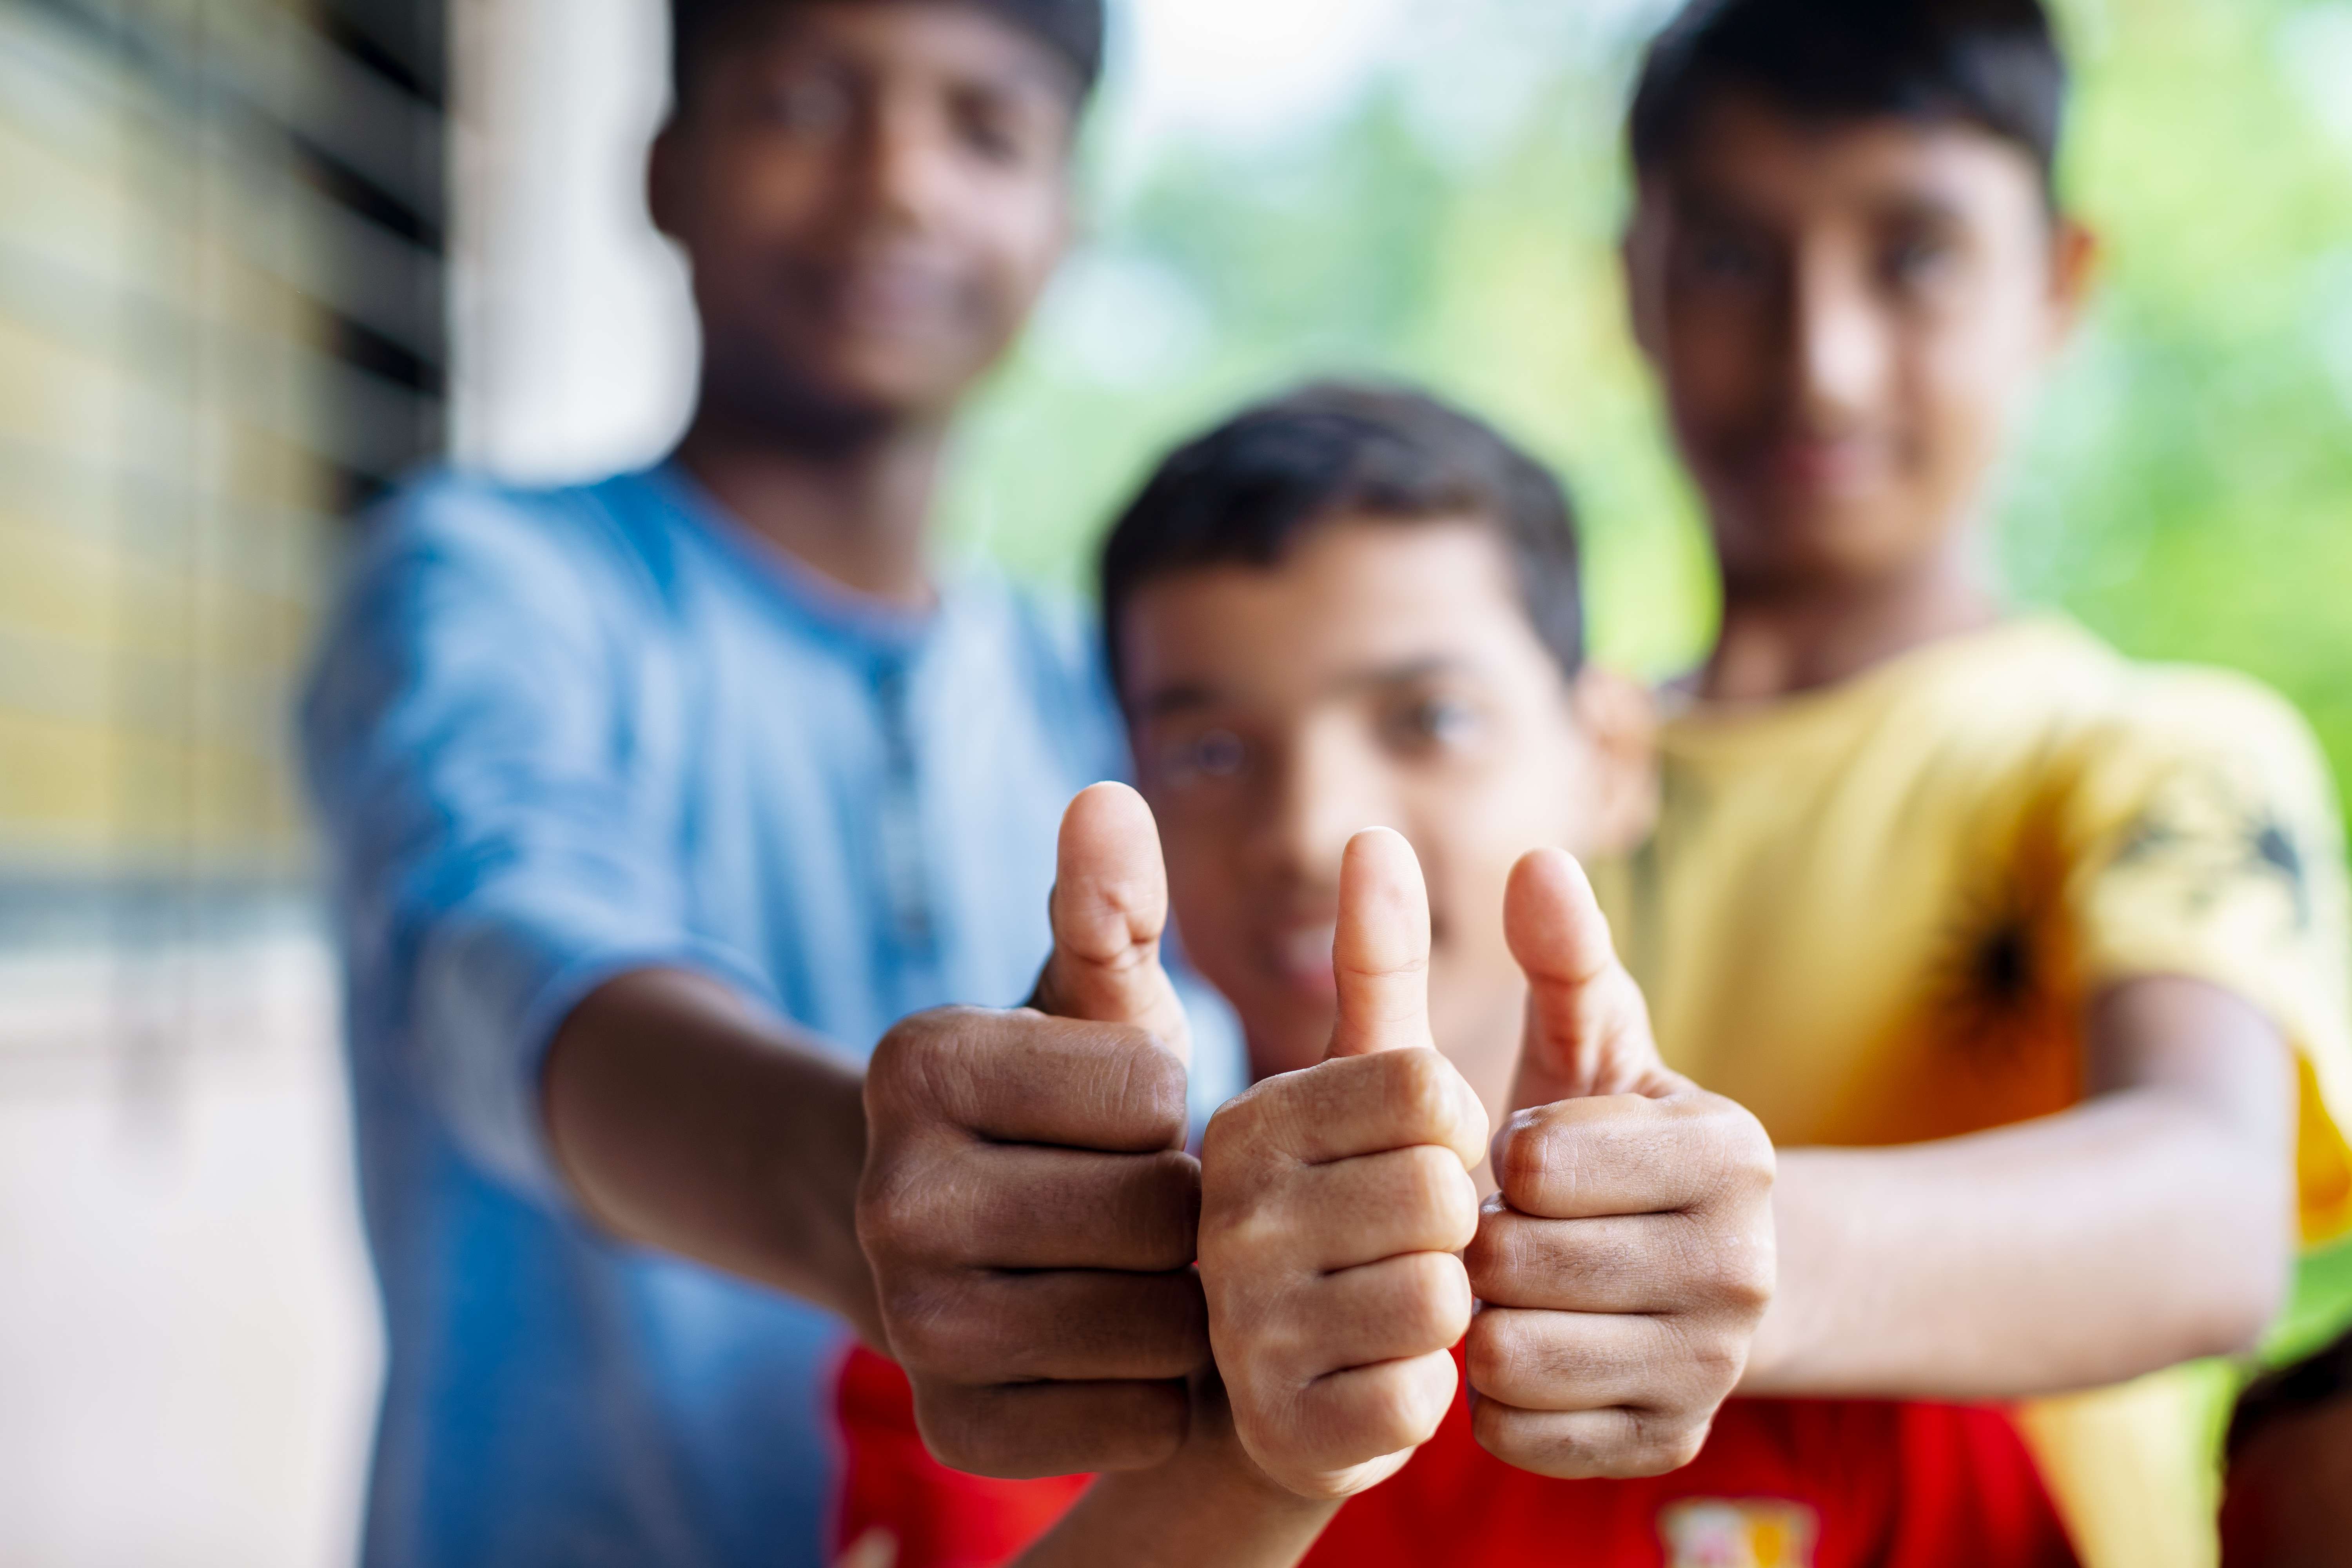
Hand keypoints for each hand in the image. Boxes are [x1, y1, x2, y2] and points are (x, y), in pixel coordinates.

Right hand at [858, 784, 1207, 1478]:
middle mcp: (888, 1197)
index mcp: (915, 1066)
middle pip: (1157, 1216)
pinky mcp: (957, 1431)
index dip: (1169, 1102)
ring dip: (1180, 1302)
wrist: (957, 1238)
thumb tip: (1110, 800)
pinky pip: (1134, 1422)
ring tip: (1139, 1270)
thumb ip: (1108, 908)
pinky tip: (1120, 1345)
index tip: (1117, 1110)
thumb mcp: (1082, 999)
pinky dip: (1155, 1392)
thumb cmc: (1054, 1101)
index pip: (1151, 1091)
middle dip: (1182, 1207)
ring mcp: (910, 1327)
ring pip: (1156, 1328)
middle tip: (1143, 1202)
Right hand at [1199, 830, 1489, 1498]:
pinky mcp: (1284, 1427)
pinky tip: (1376, 1375)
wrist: (1269, 1377)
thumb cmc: (1334, 1203)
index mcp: (1251, 1117)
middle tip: (1398, 1237)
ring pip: (1440, 1300)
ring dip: (1441, 1308)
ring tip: (1385, 1303)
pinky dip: (1423, 1390)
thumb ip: (1371, 958)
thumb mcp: (1353, 1077)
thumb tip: (1375, 831)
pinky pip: (1422, 1397)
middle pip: (1442, 1195)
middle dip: (1450, 1221)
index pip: (1431, 1089)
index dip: (1452, 1128)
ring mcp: (1245, 1327)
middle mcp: (1227, 1216)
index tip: (1410, 1149)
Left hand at [1464, 849, 1775, 1476]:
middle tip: (1506, 1228)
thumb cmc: (1618, 1142)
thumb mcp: (1595, 1043)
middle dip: (1484, 1239)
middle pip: (1513, 1265)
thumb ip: (1563, 956)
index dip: (1502, 1154)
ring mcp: (1712, 1371)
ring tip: (1514, 1287)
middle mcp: (1745, 1270)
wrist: (1699, 1275)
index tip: (1526, 1152)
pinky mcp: (1664, 1445)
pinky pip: (1517, 1432)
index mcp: (1732, 1155)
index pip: (1534, 1162)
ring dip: (1485, 1319)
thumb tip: (1535, 858)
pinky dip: (1497, 1399)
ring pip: (1509, 1355)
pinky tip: (1528, 1351)